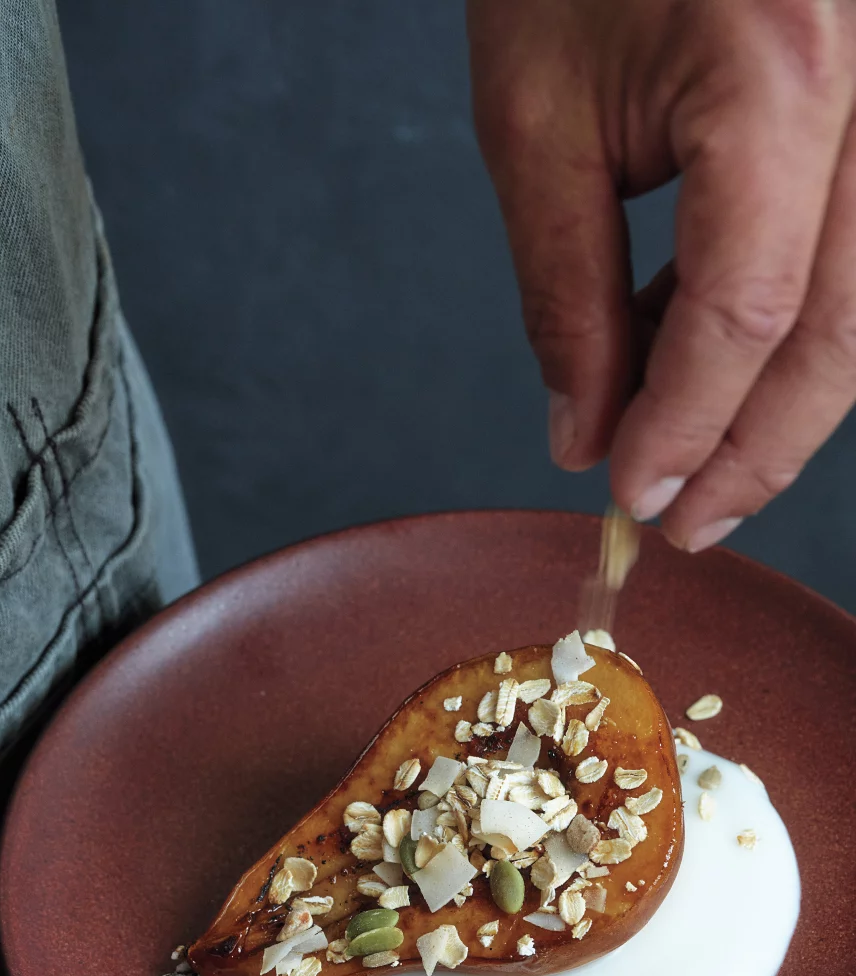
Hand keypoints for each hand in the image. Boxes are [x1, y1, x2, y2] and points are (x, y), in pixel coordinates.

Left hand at [468, 0, 855, 548]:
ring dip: (779, 400)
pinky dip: (784, 322)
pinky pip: (853, 255)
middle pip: (845, 329)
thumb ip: (567, 291)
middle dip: (759, 450)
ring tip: (688, 456)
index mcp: (781, 68)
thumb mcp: (537, 119)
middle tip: (683, 521)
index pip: (750, 309)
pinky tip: (706, 352)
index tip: (632, 496)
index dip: (689, 425)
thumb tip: (587, 431)